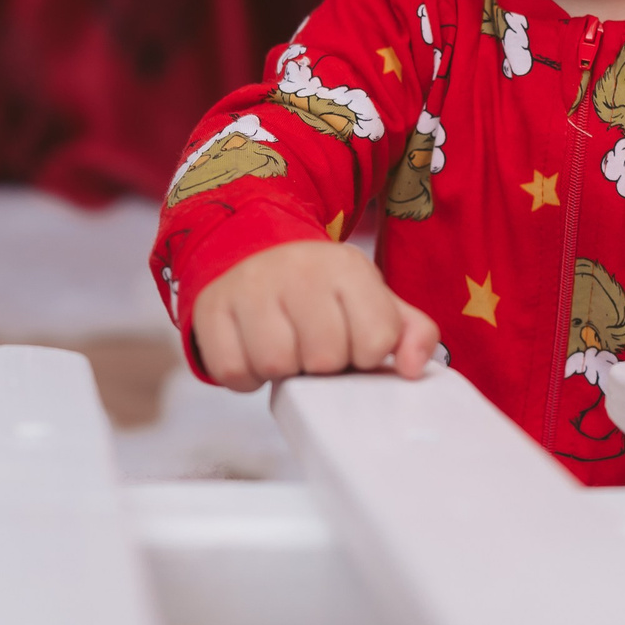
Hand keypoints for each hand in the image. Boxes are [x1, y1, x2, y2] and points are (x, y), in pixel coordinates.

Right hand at [191, 240, 441, 391]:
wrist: (251, 248)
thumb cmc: (320, 289)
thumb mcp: (372, 299)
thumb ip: (410, 332)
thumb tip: (412, 369)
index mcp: (347, 268)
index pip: (376, 339)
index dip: (366, 354)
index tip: (352, 341)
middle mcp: (298, 271)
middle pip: (325, 358)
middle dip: (323, 364)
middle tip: (314, 347)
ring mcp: (250, 288)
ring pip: (276, 365)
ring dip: (283, 371)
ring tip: (286, 349)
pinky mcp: (212, 310)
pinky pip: (233, 371)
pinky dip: (245, 376)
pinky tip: (253, 354)